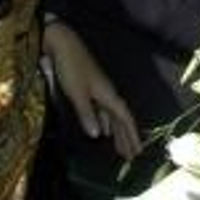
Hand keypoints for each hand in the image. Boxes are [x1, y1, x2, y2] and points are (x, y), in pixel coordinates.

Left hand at [43, 20, 141, 160]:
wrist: (62, 45)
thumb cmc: (70, 68)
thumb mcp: (77, 93)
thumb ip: (87, 114)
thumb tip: (98, 136)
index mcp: (108, 94)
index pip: (124, 117)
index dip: (132, 134)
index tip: (138, 151)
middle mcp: (107, 93)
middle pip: (121, 118)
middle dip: (127, 137)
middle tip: (133, 155)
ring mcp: (99, 90)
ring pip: (112, 115)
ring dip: (117, 131)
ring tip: (121, 147)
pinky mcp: (89, 89)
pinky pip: (103, 110)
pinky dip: (106, 122)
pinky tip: (103, 129)